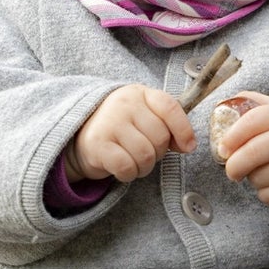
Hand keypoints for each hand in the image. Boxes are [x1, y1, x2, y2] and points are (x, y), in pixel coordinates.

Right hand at [67, 85, 194, 182]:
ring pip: (145, 155)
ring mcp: (109, 122)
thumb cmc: (121, 128)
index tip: (187, 147)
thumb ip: (167, 125)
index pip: (170, 107)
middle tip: (146, 153)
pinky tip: (122, 168)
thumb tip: (188, 145)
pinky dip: (129, 174)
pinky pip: (127, 167)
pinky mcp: (97, 144)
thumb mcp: (144, 116)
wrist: (79, 136)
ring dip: (144, 167)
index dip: (183, 130)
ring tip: (134, 161)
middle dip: (158, 153)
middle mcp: (124, 104)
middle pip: (160, 137)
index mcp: (140, 93)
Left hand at [218, 92, 268, 206]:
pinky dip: (265, 193)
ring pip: (258, 178)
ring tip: (264, 171)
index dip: (232, 135)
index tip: (223, 148)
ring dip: (253, 178)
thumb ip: (254, 103)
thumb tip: (224, 104)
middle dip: (233, 165)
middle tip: (231, 170)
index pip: (254, 121)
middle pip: (252, 153)